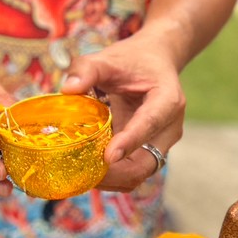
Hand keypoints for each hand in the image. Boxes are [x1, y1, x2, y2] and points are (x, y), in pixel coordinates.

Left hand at [63, 29, 185, 192]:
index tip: (108, 157)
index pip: (150, 124)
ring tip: (81, 174)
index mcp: (167, 100)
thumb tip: (68, 89)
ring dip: (112, 179)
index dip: (130, 142)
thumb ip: (88, 69)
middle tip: (83, 173)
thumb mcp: (109, 58)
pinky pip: (132, 173)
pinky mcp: (147, 152)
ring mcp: (159, 144)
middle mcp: (168, 128)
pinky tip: (87, 170)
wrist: (151, 64)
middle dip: (117, 173)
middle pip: (147, 162)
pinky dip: (111, 177)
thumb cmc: (131, 61)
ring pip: (139, 174)